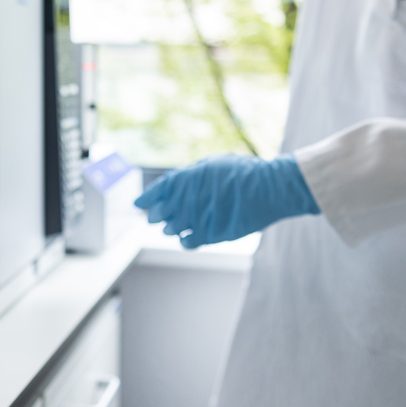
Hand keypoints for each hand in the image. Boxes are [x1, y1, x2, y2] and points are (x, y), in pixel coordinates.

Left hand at [135, 153, 319, 248]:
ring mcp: (198, 217)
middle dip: (156, 215)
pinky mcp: (210, 234)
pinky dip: (185, 240)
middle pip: (160, 212)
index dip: (146, 198)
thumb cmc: (242, 173)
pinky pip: (187, 242)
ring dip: (171, 228)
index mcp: (187, 177)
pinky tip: (188, 237)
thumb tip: (171, 183)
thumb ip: (189, 175)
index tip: (138, 204)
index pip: (158, 190)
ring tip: (175, 226)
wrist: (267, 188)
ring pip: (171, 229)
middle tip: (156, 218)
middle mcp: (188, 198)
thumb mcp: (212, 164)